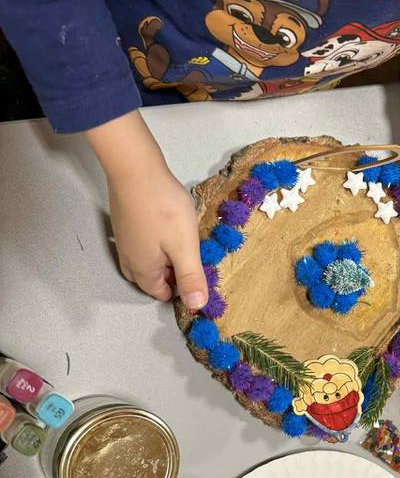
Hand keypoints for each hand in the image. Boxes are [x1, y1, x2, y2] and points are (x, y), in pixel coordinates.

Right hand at [85, 111, 207, 308]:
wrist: (135, 170)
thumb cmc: (163, 209)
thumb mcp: (184, 246)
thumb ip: (191, 277)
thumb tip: (197, 307)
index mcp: (144, 271)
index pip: (161, 294)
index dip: (181, 290)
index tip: (198, 275)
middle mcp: (129, 260)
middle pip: (151, 279)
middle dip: (171, 276)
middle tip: (192, 258)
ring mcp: (123, 241)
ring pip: (145, 261)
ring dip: (163, 259)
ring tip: (182, 245)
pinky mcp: (123, 224)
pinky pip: (140, 244)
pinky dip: (154, 245)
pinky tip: (166, 229)